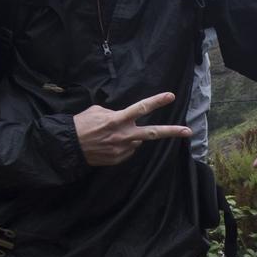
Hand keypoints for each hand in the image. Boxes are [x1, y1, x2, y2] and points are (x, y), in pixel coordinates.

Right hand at [73, 91, 191, 165]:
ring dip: (131, 137)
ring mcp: (122, 149)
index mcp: (118, 119)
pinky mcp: (118, 159)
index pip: (142, 108)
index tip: (170, 96)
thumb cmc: (82, 124)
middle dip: (172, 132)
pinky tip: (109, 144)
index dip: (157, 101)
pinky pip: (128, 150)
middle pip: (153, 133)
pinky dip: (123, 146)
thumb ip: (116, 113)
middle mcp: (124, 135)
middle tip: (188, 131)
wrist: (68, 146)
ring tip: (112, 135)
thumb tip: (125, 118)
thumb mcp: (97, 110)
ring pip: (137, 141)